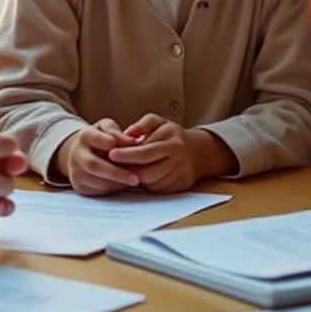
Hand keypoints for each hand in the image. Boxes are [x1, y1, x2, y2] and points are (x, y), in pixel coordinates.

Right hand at [54, 118, 139, 194]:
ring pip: (96, 182)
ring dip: (117, 184)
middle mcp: (77, 154)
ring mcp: (76, 172)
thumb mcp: (107, 128)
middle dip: (116, 173)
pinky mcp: (79, 186)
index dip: (112, 144)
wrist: (80, 152)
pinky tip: (124, 185)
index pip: (96, 139)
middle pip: (93, 165)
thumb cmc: (101, 138)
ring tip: (134, 182)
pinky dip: (113, 190)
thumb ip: (118, 132)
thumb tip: (135, 142)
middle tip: (135, 178)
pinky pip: (98, 192)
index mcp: (85, 136)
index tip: (131, 148)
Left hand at [107, 114, 233, 193]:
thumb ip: (143, 124)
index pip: (144, 151)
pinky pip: (159, 189)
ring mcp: (181, 173)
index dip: (126, 154)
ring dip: (137, 178)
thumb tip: (127, 133)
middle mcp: (178, 158)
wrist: (199, 151)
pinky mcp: (182, 185)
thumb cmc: (172, 135)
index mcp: (172, 141)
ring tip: (128, 169)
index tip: (111, 154)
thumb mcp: (159, 122)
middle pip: (147, 171)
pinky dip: (148, 184)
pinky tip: (142, 176)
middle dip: (128, 170)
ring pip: (151, 182)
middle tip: (114, 166)